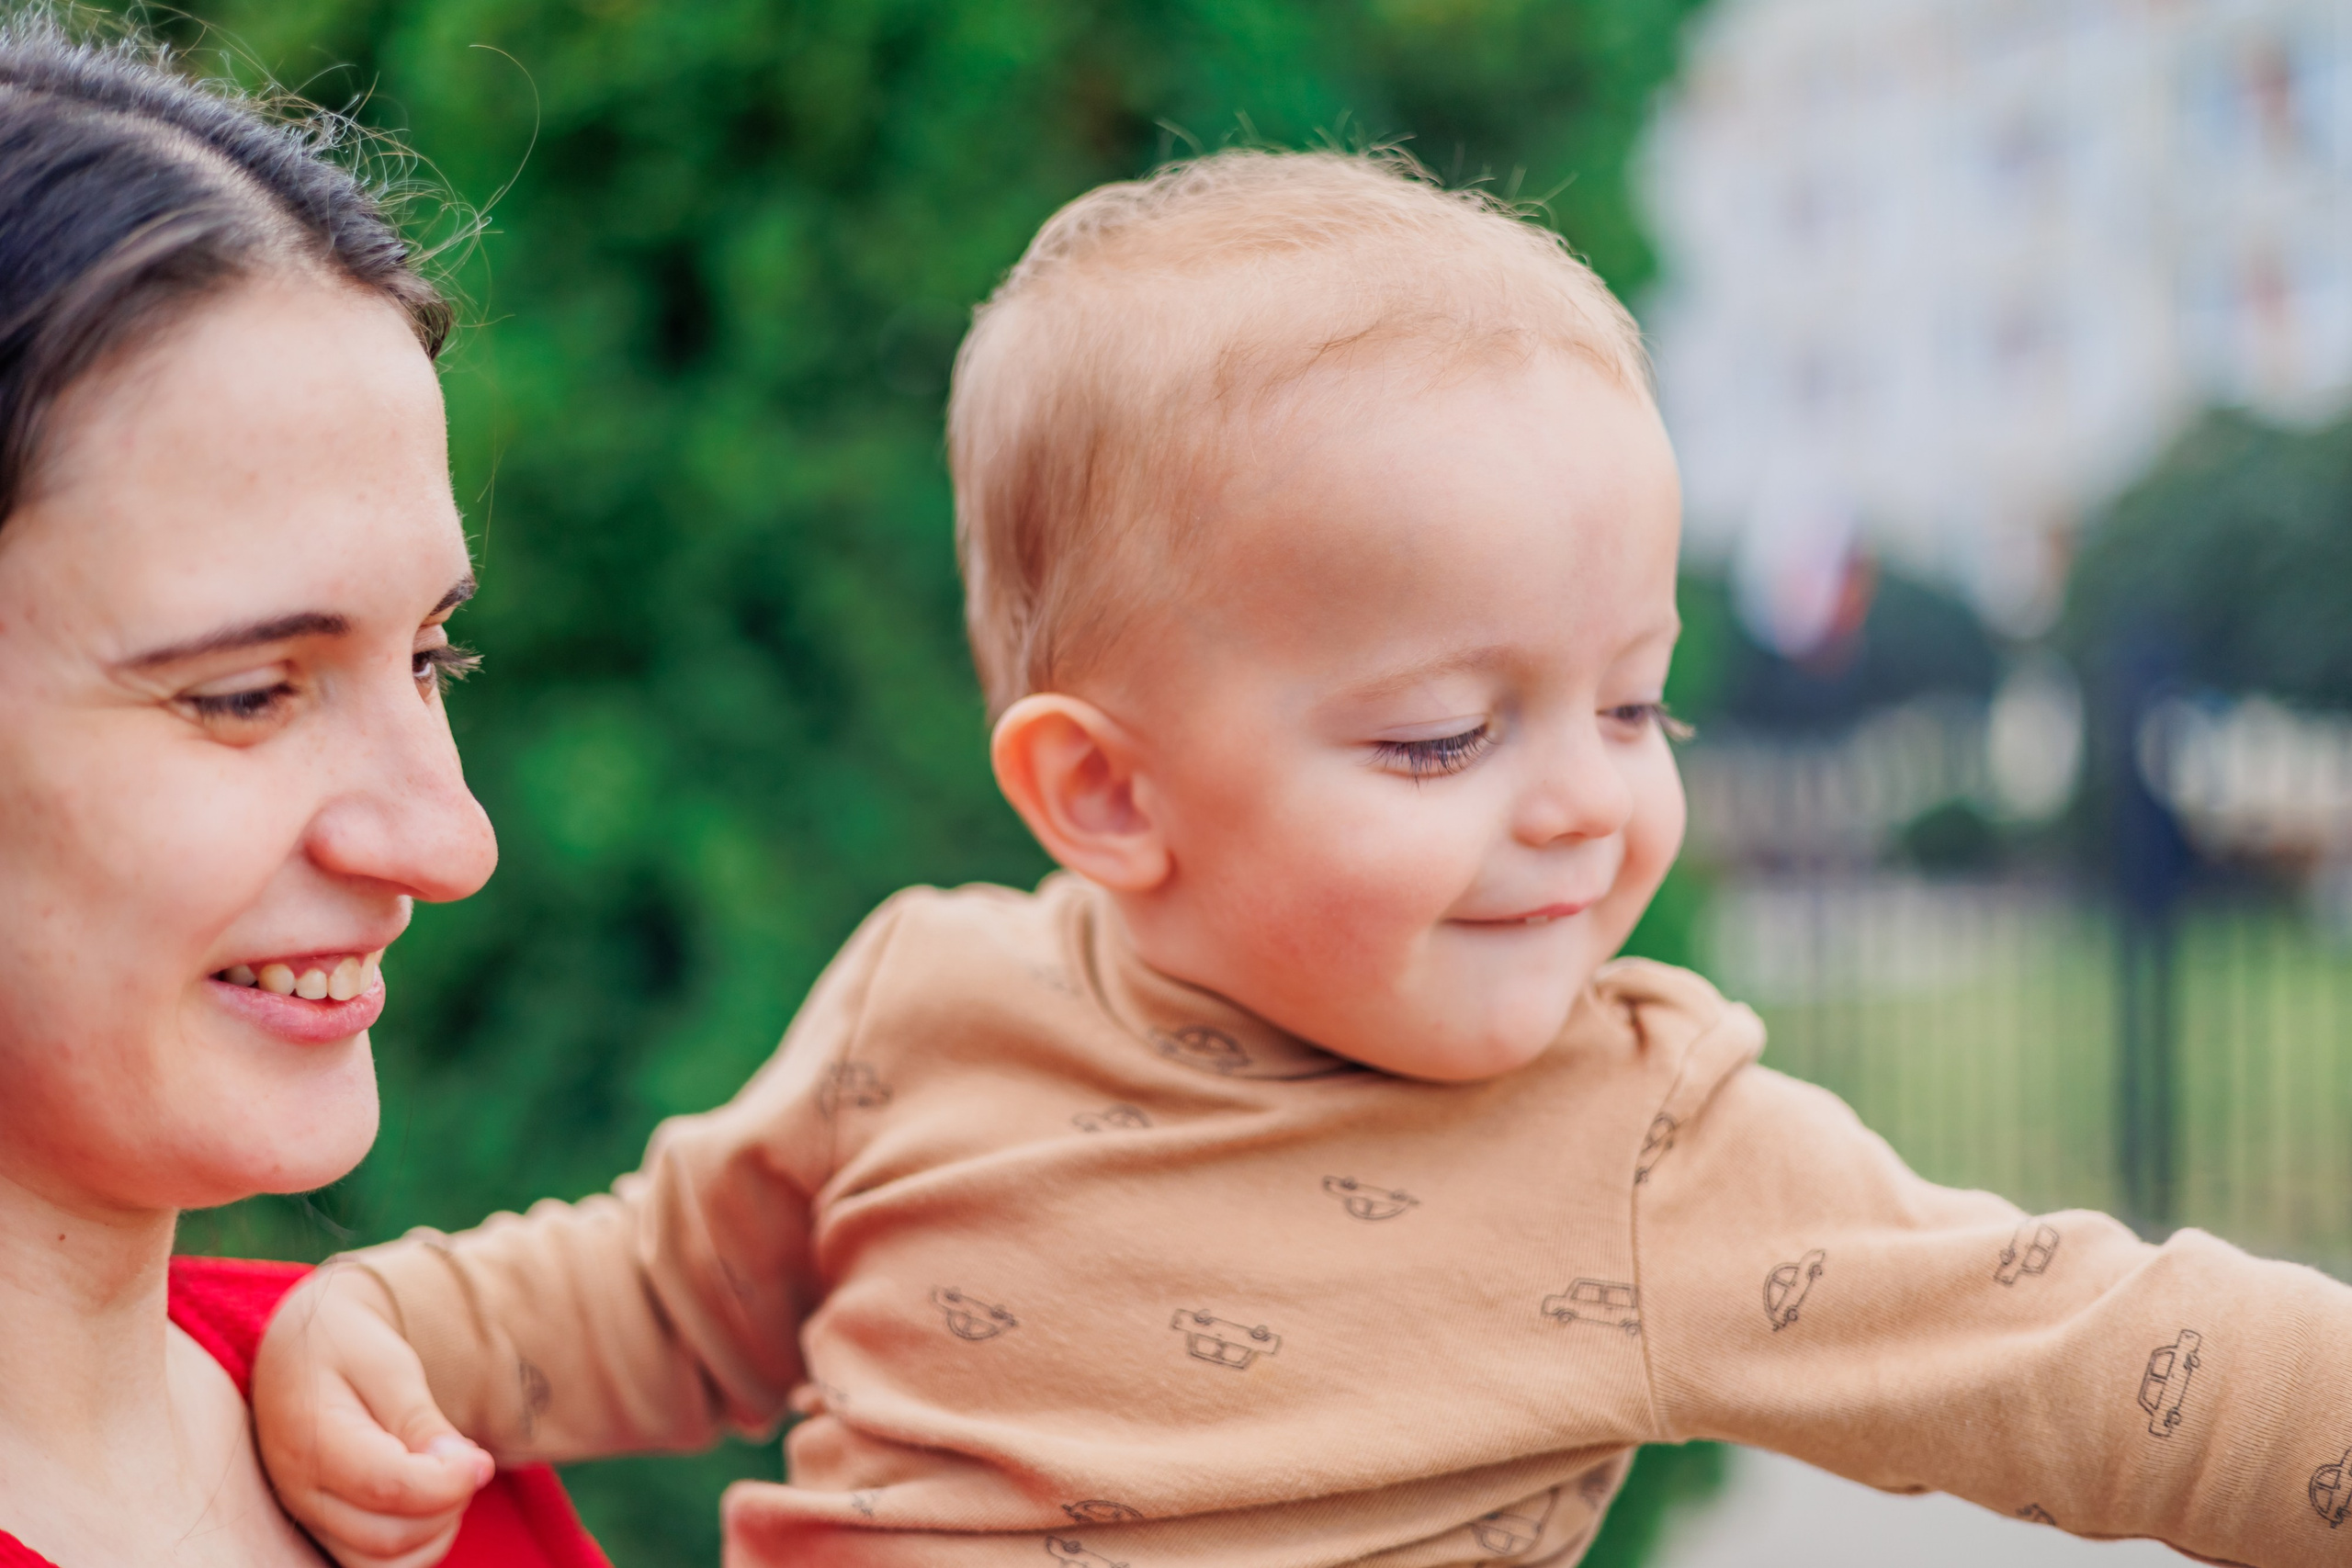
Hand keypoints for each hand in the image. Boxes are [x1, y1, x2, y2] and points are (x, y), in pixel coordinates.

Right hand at [252, 1264, 495, 1567]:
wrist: (299, 1351)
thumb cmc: (347, 1347)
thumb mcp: (388, 1364)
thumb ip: (420, 1419)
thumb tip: (465, 1469)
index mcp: (311, 1441)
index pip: (387, 1487)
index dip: (447, 1482)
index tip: (480, 1460)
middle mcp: (299, 1493)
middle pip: (389, 1538)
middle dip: (447, 1505)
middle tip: (467, 1460)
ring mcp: (307, 1519)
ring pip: (383, 1564)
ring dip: (436, 1530)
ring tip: (448, 1477)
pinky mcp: (324, 1531)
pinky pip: (375, 1566)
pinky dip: (417, 1544)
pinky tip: (431, 1498)